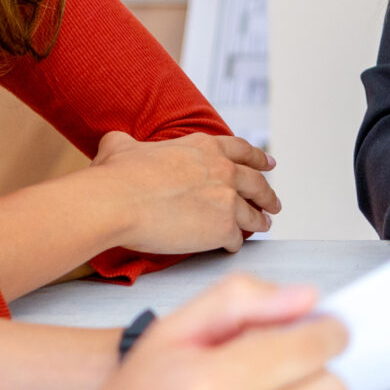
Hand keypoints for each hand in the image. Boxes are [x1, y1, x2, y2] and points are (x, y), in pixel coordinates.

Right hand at [90, 131, 279, 254]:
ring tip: (263, 226)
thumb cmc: (117, 176)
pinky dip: (235, 244)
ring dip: (259, 220)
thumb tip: (116, 143)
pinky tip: (232, 247)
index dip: (258, 158)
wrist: (119, 202)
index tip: (269, 164)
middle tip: (273, 202)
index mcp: (204, 147)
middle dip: (268, 194)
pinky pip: (237, 239)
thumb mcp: (122, 146)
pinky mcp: (223, 228)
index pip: (242, 150)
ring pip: (253, 213)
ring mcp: (226, 199)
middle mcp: (222, 170)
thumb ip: (128, 143)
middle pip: (257, 183)